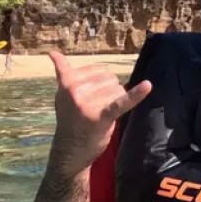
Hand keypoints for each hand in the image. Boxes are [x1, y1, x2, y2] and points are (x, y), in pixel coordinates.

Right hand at [49, 51, 150, 176]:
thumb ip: (62, 73)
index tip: (91, 96)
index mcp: (67, 81)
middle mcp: (75, 90)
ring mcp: (87, 103)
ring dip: (115, 100)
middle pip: (110, 78)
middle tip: (96, 107)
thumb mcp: (62, 94)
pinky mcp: (101, 116)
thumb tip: (53, 53)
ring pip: (117, 89)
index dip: (101, 82)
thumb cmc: (70, 118)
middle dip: (108, 91)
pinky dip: (136, 94)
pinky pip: (121, 102)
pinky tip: (147, 86)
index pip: (99, 69)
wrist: (70, 148)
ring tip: (101, 113)